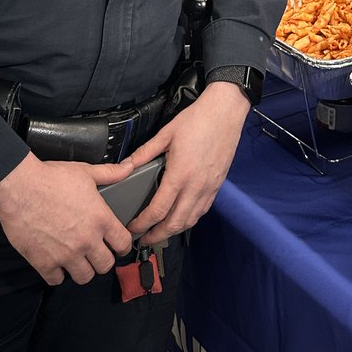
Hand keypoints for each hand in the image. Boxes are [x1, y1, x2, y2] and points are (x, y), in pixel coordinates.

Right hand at [0, 152, 134, 285]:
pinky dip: (57, 274)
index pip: (123, 244)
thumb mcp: (85, 172)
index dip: (123, 245)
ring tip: (78, 260)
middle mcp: (86, 240)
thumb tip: (128, 168)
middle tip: (96, 253)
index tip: (118, 245)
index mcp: (99, 219)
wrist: (19, 188)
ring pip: (84, 277)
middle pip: (105, 265)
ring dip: (82, 270)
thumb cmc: (50, 178)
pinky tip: (56, 264)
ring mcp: (66, 254)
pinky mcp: (44, 263)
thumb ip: (110, 173)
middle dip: (103, 260)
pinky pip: (56, 280)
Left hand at [123, 81, 250, 244]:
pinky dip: (189, 220)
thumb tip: (125, 166)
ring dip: (173, 231)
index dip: (142, 224)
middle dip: (157, 236)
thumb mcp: (166, 133)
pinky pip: (202, 211)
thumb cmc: (197, 119)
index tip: (132, 228)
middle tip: (144, 240)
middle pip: (175, 224)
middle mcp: (196, 186)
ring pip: (190, 221)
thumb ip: (144, 153)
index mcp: (180, 175)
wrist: (225, 112)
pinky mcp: (217, 185)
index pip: (158, 211)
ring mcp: (209, 188)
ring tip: (160, 232)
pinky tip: (181, 217)